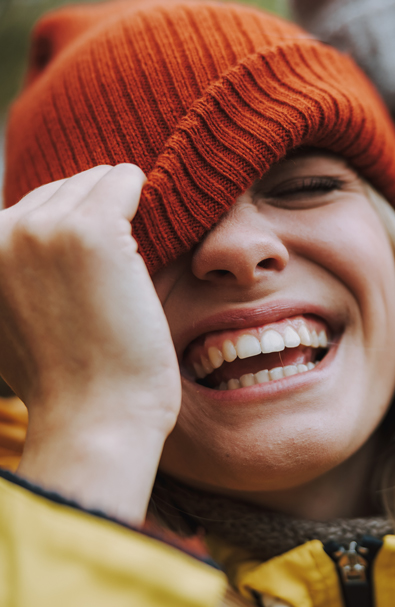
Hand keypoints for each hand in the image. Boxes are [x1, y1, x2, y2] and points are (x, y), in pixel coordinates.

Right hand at [0, 165, 179, 522]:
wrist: (97, 418)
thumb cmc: (69, 381)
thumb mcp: (10, 323)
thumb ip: (12, 277)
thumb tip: (36, 249)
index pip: (33, 208)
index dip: (74, 233)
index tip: (95, 271)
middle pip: (64, 189)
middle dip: (98, 219)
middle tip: (117, 274)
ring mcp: (42, 229)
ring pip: (96, 181)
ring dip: (123, 211)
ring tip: (131, 268)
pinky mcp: (91, 231)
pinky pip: (126, 180)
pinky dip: (146, 196)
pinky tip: (159, 228)